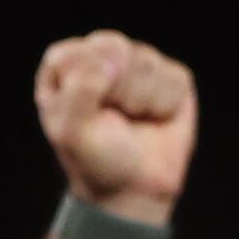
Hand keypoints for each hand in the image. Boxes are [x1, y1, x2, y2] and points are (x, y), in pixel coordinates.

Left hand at [35, 31, 195, 222]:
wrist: (134, 190)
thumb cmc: (95, 159)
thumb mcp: (71, 131)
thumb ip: (80, 88)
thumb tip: (113, 61)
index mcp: (66, 67)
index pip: (70, 55)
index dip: (82, 87)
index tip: (85, 116)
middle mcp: (101, 58)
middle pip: (112, 47)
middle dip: (114, 91)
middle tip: (111, 119)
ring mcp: (138, 64)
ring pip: (144, 61)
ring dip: (139, 102)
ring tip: (133, 121)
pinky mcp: (170, 77)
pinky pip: (172, 77)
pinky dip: (164, 106)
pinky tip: (155, 119)